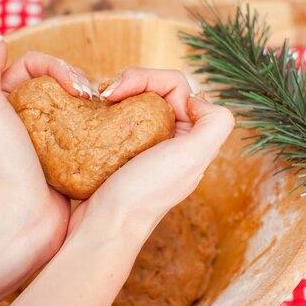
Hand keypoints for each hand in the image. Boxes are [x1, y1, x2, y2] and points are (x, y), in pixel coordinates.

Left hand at [0, 38, 94, 266]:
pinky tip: (107, 127)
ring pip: (74, 105)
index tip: (74, 84)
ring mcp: (46, 140)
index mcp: (3, 103)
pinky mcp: (65, 160)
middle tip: (93, 95)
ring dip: (90, 101)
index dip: (58, 65)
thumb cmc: (2, 164)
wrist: (19, 220)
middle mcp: (23, 119)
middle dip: (78, 79)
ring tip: (104, 108)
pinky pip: (84, 132)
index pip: (35, 64)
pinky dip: (96, 125)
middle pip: (57, 81)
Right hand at [0, 67, 233, 305]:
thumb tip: (198, 99)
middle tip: (102, 94)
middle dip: (128, 83)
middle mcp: (170, 141)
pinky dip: (101, 112)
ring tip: (93, 102)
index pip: (175, 86)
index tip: (118, 91)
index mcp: (190, 138)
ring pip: (131, 103)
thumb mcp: (192, 157)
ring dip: (112, 96)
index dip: (147, 78)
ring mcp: (142, 148)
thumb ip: (215, 124)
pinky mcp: (116, 155)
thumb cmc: (144, 192)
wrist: (104, 227)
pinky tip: (90, 116)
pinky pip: (113, 121)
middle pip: (152, 90)